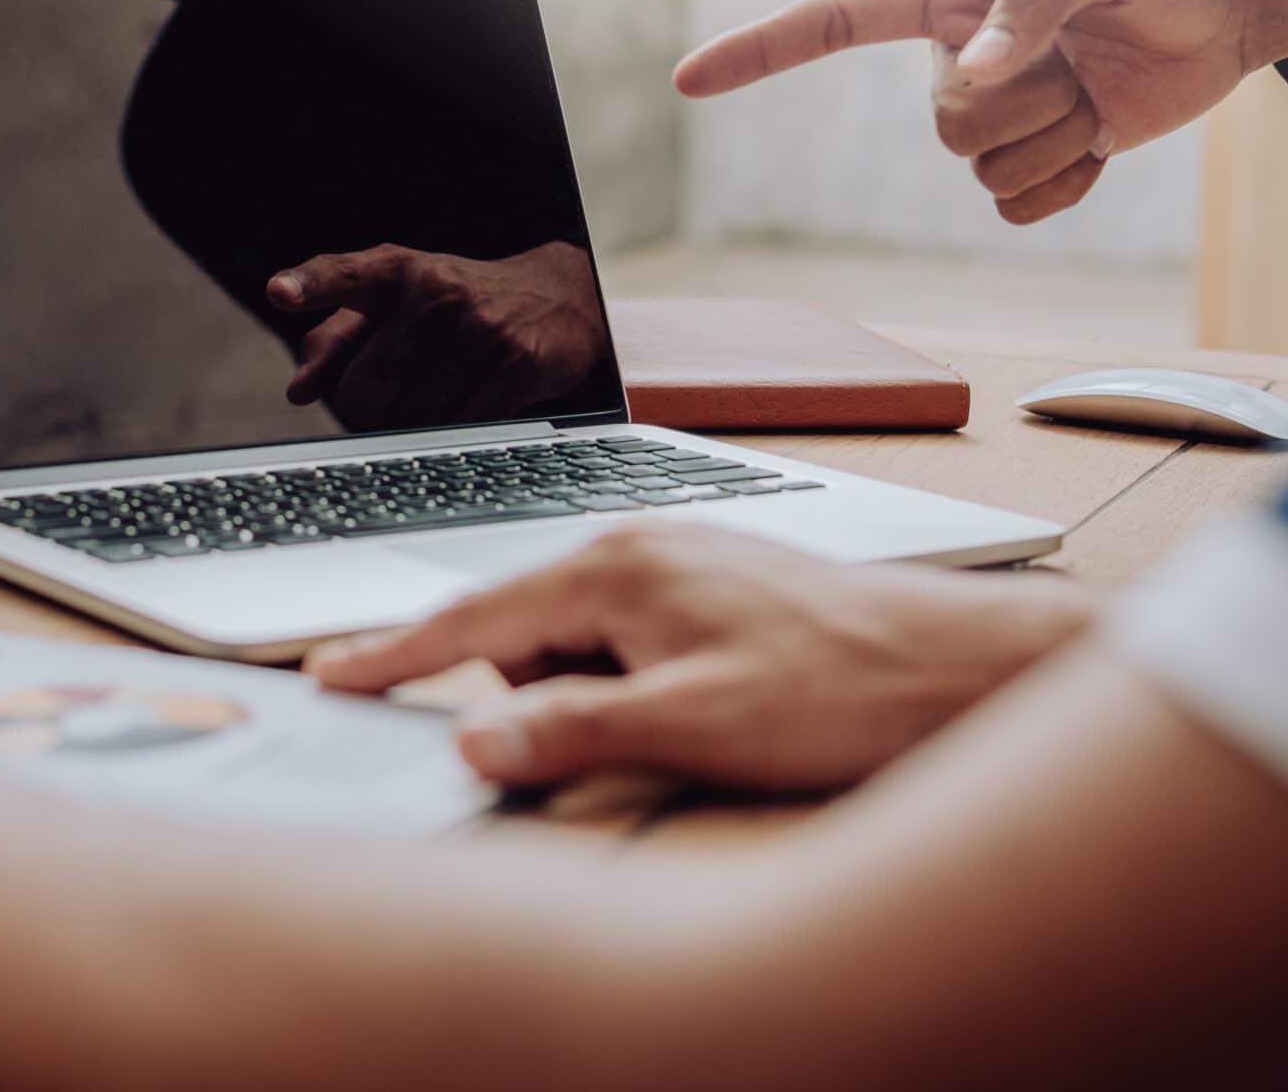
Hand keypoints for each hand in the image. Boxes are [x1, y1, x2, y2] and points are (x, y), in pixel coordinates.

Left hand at [266, 241, 610, 427]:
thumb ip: (337, 339)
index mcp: (396, 270)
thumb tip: (299, 389)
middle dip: (366, 409)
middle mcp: (434, 292)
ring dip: (412, 424)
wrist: (558, 299)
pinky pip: (457, 429)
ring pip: (408, 420)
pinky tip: (468, 404)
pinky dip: (453, 430)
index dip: (311, 285)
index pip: (345, 276)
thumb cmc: (455, 305)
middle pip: (360, 392)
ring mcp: (478, 327)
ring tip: (437, 391)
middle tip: (393, 391)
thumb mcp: (394, 304)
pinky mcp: (516, 364)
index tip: (279, 291)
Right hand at [307, 524, 1092, 790]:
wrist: (960, 668)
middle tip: (632, 739)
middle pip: (527, 635)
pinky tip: (708, 710)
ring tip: (694, 724)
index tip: (327, 671)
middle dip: (545, 699)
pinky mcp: (712, 585)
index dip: (395, 654)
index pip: (471, 619)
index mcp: (616, 568)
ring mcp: (679, 560)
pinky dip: (642, 684)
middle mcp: (638, 546)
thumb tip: (471, 742)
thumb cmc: (842, 689)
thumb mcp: (693, 727)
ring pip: (583, 642)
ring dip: (605, 696)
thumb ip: (572, 731)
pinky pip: (632, 639)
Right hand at [671, 0, 1287, 222]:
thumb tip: (973, 72)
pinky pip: (1022, 206)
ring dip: (1061, 136)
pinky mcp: (1035, 158)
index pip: (830, 21)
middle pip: (941, 123)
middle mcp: (953, 54)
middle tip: (1081, 62)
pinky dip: (1074, 180)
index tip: (688, 80)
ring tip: (1099, 87)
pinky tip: (1103, 134)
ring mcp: (993, 111)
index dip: (757, 51)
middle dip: (1024, 104)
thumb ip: (1032, 2)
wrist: (1229, 11)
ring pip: (982, 169)